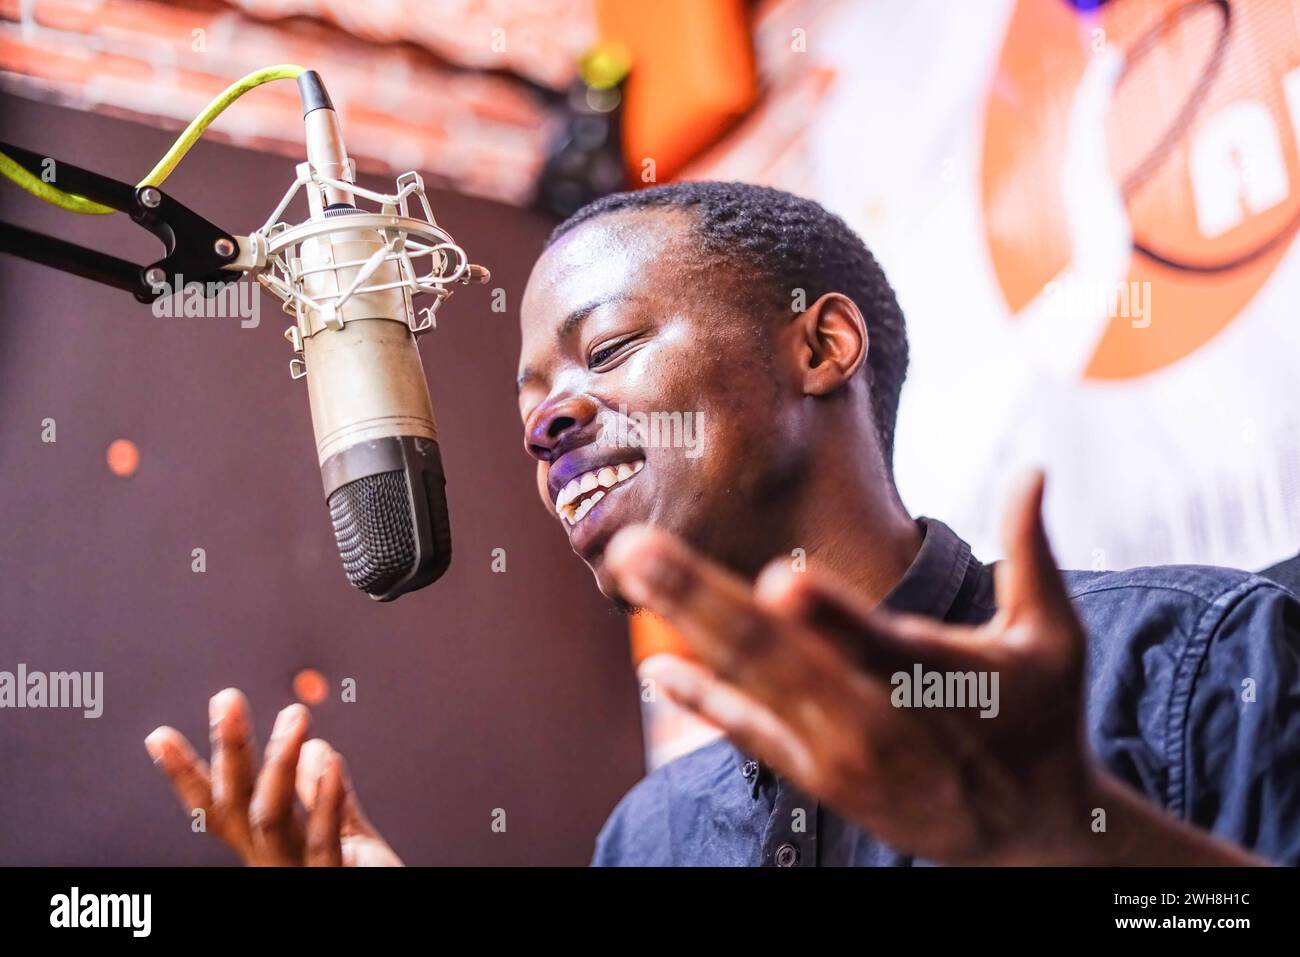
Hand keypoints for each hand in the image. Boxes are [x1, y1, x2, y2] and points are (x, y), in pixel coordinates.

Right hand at [145, 689, 401, 865]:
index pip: (221, 807)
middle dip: (228, 752)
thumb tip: (312, 747)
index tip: (157, 735)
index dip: (187, 775)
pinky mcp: (333, 882)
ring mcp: (299, 876)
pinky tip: (329, 760)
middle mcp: (274, 865)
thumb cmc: (370, 881)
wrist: (401, 928)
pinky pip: (323, 842)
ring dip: (279, 762)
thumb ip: (328, 797)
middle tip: (226, 699)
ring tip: (294, 716)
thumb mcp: (345, 836)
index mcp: (271, 849)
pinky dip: (325, 798)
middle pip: (237, 807)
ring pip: (271, 819)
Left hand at [605, 472, 1253, 864]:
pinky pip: (753, 735)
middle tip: (642, 551)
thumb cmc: (1042, 721)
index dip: (831, 615)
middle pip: (784, 660)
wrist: (1027, 837)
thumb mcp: (1056, 639)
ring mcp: (839, 755)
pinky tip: (658, 669)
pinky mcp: (818, 779)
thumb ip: (1033, 553)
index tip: (783, 577)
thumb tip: (1036, 467)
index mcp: (940, 679)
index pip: (879, 643)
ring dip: (689, 629)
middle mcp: (879, 722)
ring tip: (634, 573)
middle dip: (706, 602)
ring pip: (755, 689)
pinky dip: (706, 701)